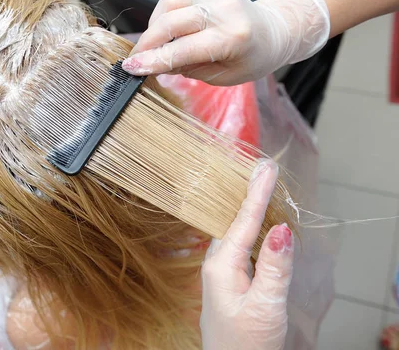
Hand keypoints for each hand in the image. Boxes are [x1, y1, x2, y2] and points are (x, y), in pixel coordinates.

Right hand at [122, 0, 329, 85]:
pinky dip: (163, 12)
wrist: (273, 31)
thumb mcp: (222, 76)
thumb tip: (156, 64)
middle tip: (135, 59)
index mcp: (233, 37)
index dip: (154, 60)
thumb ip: (188, 69)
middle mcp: (225, 10)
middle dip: (147, 43)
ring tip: (153, 44)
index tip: (132, 68)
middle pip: (171, 23)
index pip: (183, 49)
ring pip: (168, 3)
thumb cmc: (252, 57)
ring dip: (153, 26)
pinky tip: (164, 27)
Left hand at [200, 159, 293, 349]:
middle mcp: (216, 262)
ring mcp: (220, 270)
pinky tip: (257, 219)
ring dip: (248, 206)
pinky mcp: (228, 278)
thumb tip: (281, 230)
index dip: (257, 194)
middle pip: (234, 219)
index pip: (243, 221)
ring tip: (261, 182)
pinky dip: (249, 224)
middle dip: (250, 192)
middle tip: (263, 166)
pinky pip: (238, 241)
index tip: (267, 168)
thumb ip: (275, 268)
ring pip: (234, 229)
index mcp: (222, 266)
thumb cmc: (245, 344)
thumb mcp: (266, 307)